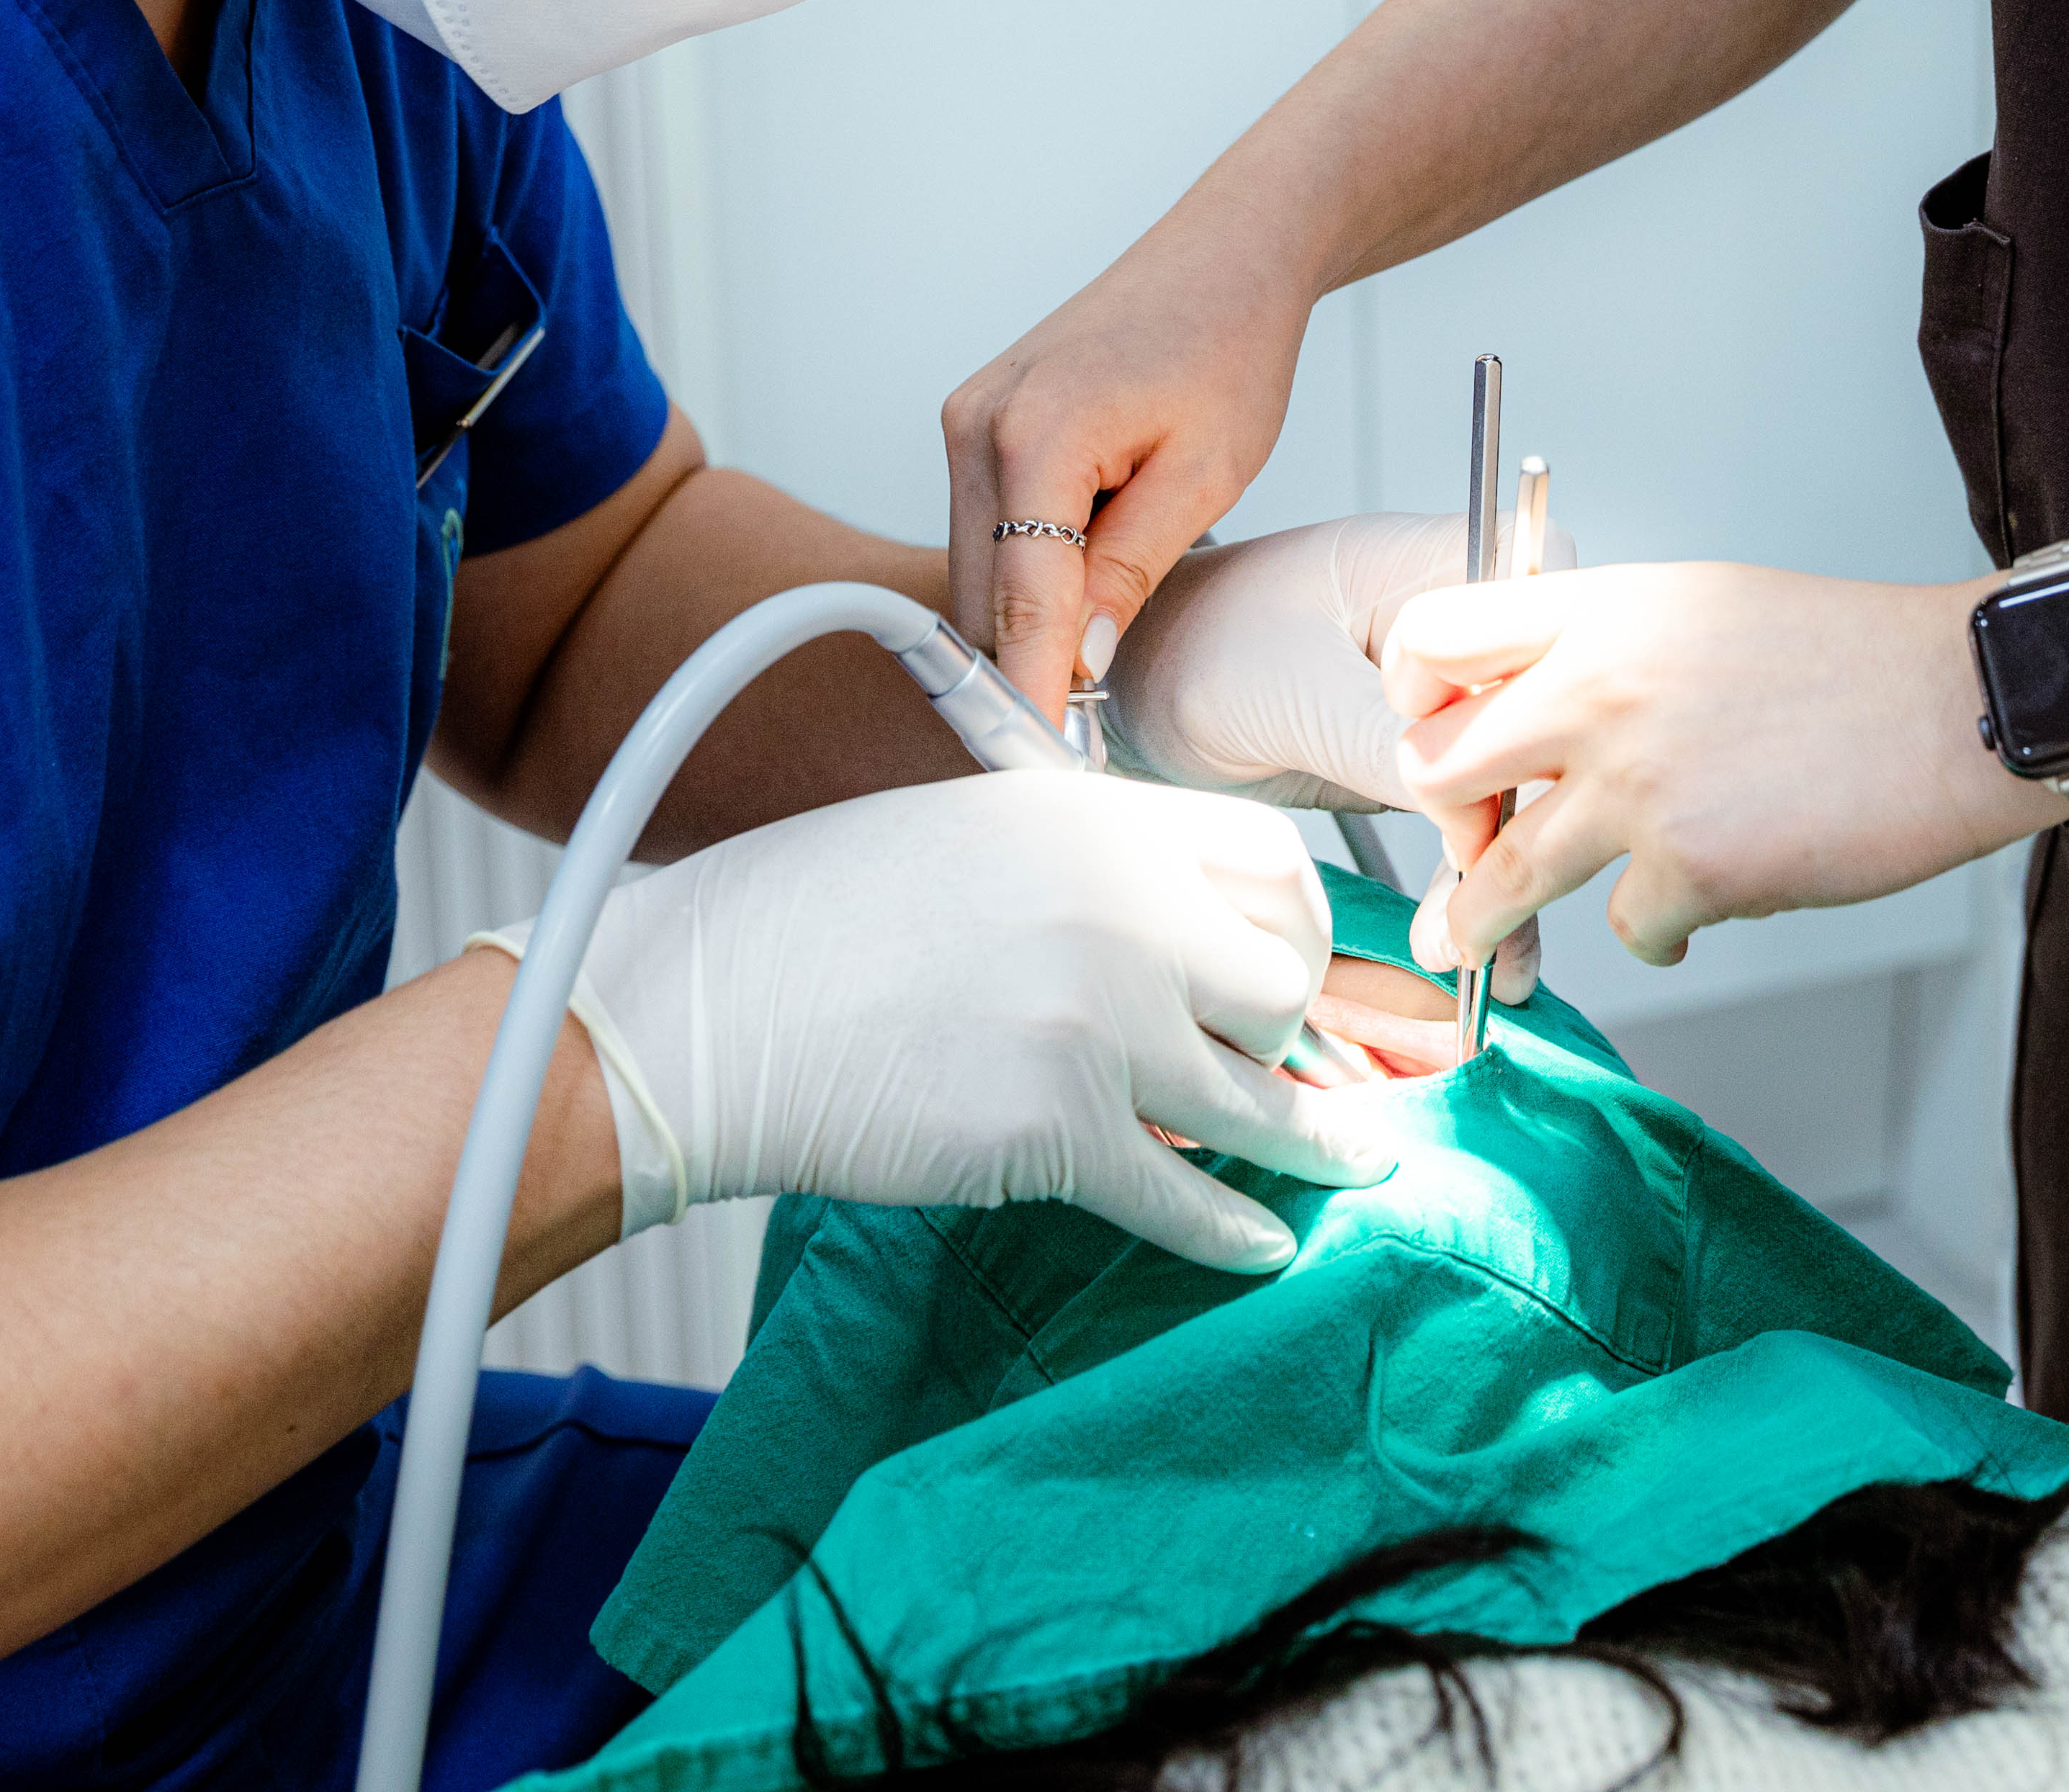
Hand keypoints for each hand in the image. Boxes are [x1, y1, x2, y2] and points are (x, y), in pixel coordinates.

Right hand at [564, 774, 1382, 1272]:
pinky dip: (1235, 1230)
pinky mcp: (1060, 1132)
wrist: (712, 1010)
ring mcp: (1099, 1025)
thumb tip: (1168, 934)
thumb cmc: (813, 923)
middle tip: (1299, 1070)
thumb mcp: (970, 837)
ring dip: (1315, 1142)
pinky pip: (1186, 1195)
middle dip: (1296, 1034)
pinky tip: (1266, 1245)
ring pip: (1261, 1098)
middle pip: (1282, 984)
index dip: (1303, 925)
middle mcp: (1121, 911)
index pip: (1272, 862)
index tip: (1301, 968)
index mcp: (1097, 822)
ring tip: (1356, 1164)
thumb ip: (1083, 871)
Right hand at [946, 226, 1320, 723]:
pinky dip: (1025, 573)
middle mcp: (977, 423)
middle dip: (1023, 668)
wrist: (1225, 254)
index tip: (1046, 765)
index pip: (1022, 600)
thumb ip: (1130, 569)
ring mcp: (968, 418)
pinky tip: (1080, 593)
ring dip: (1024, 622)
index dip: (1034, 692)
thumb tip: (1076, 658)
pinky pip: (987, 526)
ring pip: (979, 565)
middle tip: (1070, 746)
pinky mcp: (978, 421)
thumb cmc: (1230, 345)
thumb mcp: (1205, 473)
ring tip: (1085, 674)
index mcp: (1035, 435)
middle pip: (985, 592)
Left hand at [1105, 511, 1567, 1003]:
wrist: (1139, 687)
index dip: (1538, 724)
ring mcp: (1461, 695)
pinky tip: (1488, 952)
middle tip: (1491, 917)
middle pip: (1552, 722)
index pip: (1551, 637)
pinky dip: (1479, 881)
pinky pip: (1480, 817)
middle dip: (1528, 825)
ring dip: (1505, 870)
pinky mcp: (1437, 754)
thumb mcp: (1297, 694)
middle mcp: (1476, 625)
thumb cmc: (1198, 646)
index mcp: (1453, 560)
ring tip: (1488, 959)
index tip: (1496, 810)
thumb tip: (1481, 826)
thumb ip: (1395, 750)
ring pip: (1520, 784)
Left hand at [1387, 562, 2046, 973]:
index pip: (1434, 633)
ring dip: (1480, 917)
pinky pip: (1628, 926)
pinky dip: (1659, 932)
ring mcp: (1639, 784)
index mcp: (1602, 612)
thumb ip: (1609, 645)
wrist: (1965, 701)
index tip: (1425, 728)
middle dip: (1436, 822)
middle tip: (1448, 850)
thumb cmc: (1854, 657)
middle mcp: (1600, 690)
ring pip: (1500, 875)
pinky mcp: (1690, 867)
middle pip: (1436, 766)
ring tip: (1466, 941)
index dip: (1412, 691)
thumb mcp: (1703, 606)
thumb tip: (1541, 702)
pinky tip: (1692, 917)